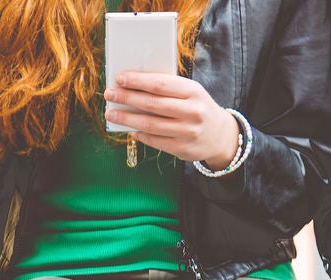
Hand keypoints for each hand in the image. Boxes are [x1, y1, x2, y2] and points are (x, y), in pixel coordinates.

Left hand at [106, 72, 238, 167]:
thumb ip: (168, 89)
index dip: (137, 81)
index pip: (160, 84)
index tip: (120, 78)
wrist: (220, 136)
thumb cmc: (199, 108)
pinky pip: (155, 141)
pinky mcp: (182, 149)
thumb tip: (133, 87)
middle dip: (127, 98)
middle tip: (109, 94)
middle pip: (152, 104)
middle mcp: (192, 112)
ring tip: (111, 114)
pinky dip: (139, 134)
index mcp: (193, 91)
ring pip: (150, 124)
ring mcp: (187, 132)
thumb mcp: (191, 92)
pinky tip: (129, 129)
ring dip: (127, 118)